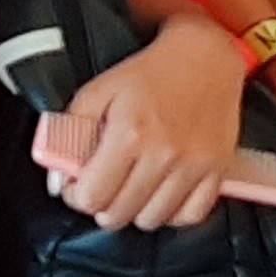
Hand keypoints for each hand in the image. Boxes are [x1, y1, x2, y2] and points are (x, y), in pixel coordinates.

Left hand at [54, 6, 243, 229]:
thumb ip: (70, 134)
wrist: (206, 56)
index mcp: (129, 133)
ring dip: (135, 211)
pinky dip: (172, 213)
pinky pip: (191, 215)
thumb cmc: (152, 72)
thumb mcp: (98, 91)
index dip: (76, 196)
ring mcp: (194, 164)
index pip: (91, 197)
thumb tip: (58, 178)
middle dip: (102, 205)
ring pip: (152, 220)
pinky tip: (162, 196)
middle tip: (103, 187)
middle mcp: (163, 153)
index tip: (78, 187)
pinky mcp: (217, 169)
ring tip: (133, 189)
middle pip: (118, 214)